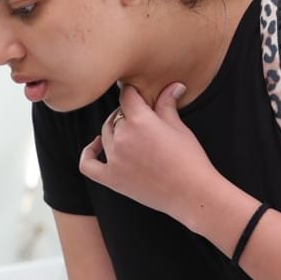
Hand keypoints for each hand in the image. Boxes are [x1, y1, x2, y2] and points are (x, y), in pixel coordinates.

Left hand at [78, 83, 222, 227]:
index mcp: (140, 121)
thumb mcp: (179, 128)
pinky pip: (88, 164)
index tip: (137, 93)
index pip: (127, 95)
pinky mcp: (111, 179)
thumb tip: (174, 85)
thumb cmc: (190, 160)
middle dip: (128, 114)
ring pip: (105, 134)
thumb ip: (168, 104)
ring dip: (115, 130)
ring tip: (130, 133)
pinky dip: (89, 152)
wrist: (192, 194)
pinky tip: (96, 145)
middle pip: (116, 116)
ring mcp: (114, 159)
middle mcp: (122, 137)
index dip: (133, 92)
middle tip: (144, 120)